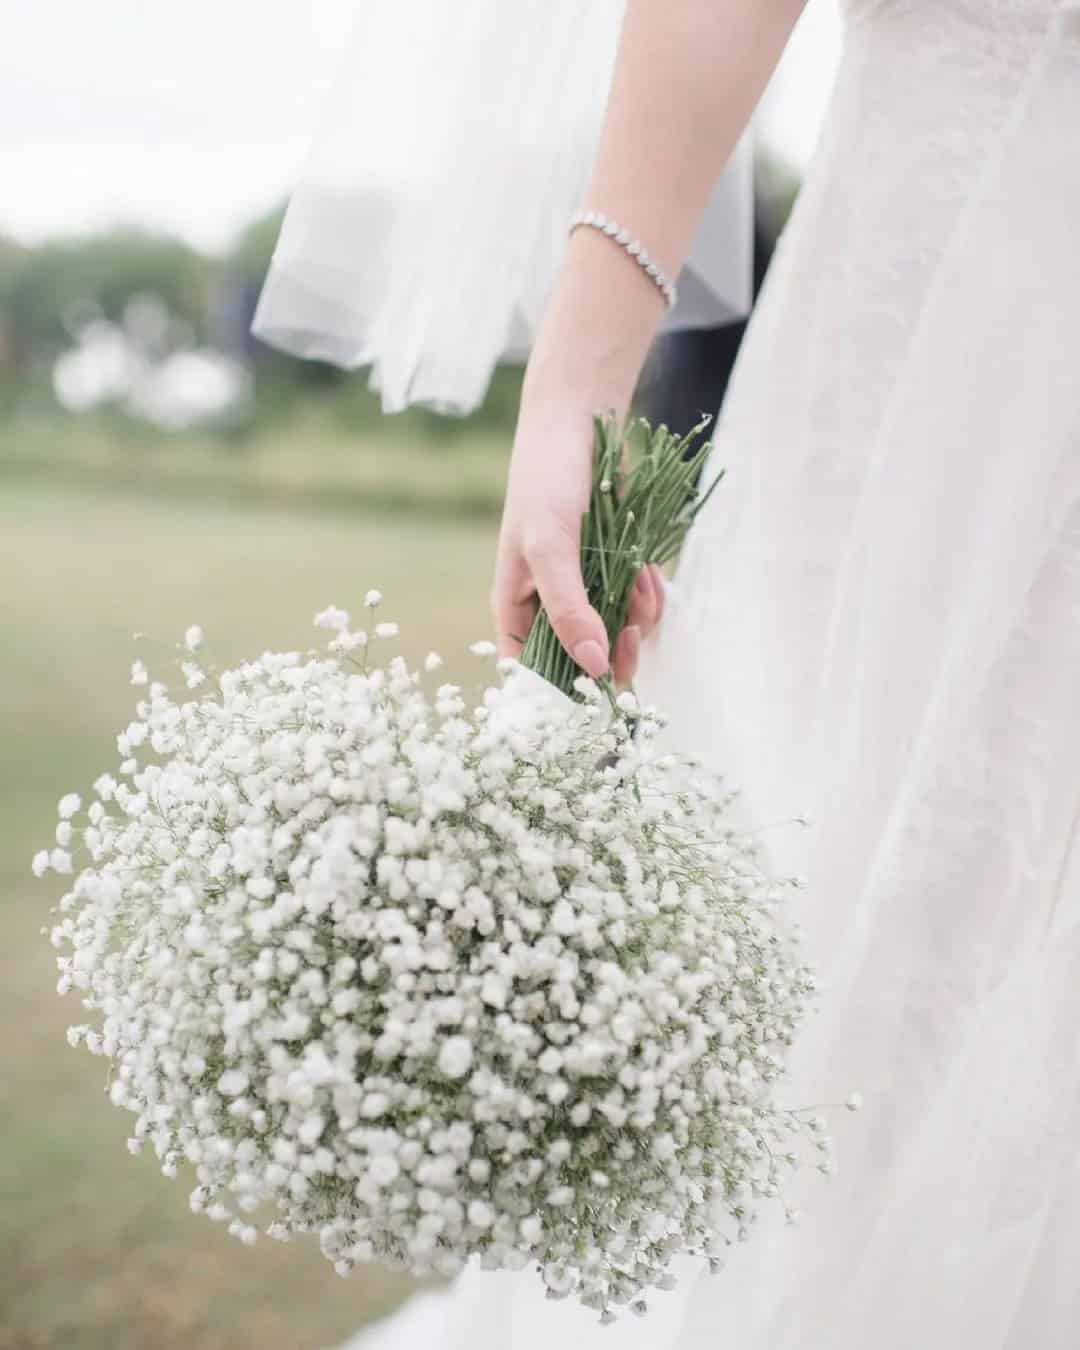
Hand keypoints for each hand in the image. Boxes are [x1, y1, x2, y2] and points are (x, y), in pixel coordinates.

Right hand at [492, 397, 664, 685]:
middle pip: (581, 663)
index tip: (595, 698)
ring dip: (636, 620)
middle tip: (631, 640)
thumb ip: (569, 610)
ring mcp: (585, 590)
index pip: (531, 674)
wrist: (582, 422)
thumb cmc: (546, 481)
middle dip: (611, 655)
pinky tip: (648, 571)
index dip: (560, 693)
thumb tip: (593, 667)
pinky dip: (649, 596)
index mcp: (516, 608)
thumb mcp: (551, 548)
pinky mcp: (616, 572)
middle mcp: (548, 606)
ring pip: (616, 636)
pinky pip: (638, 606)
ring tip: (640, 583)